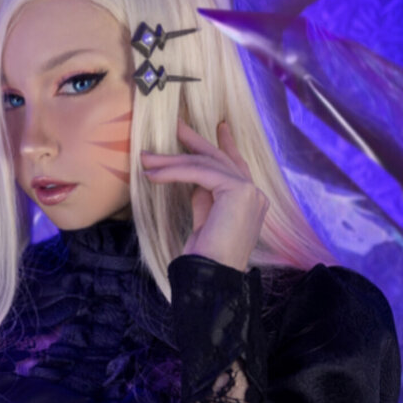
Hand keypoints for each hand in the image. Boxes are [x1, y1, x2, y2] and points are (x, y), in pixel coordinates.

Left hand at [140, 118, 269, 270]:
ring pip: (205, 164)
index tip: (218, 128)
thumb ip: (205, 199)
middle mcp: (255, 195)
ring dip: (172, 161)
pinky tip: (153, 175)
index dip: (225, 145)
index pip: (236, 167)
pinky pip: (199, 172)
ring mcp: (250, 192)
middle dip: (197, 141)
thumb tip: (195, 182)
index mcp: (251, 202)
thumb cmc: (207, 258)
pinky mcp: (238, 191)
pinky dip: (173, 171)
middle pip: (221, 160)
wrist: (213, 277)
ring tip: (147, 159)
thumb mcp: (205, 221)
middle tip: (178, 125)